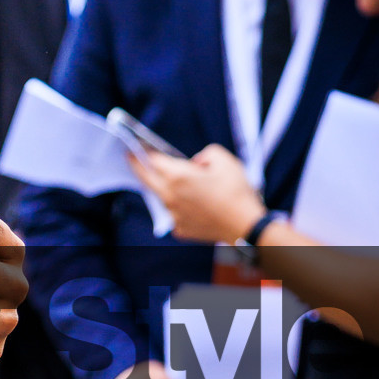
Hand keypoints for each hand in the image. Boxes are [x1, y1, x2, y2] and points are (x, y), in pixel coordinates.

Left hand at [130, 143, 263, 244]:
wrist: (245, 225)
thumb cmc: (236, 191)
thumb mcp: (224, 160)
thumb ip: (206, 154)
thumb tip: (197, 163)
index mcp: (177, 177)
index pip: (152, 161)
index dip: (144, 153)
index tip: (136, 148)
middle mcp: (169, 196)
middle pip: (147, 180)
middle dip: (138, 168)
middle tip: (133, 160)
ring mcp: (173, 215)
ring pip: (162, 197)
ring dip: (166, 189)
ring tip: (181, 183)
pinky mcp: (179, 229)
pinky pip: (175, 214)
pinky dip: (181, 207)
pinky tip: (196, 206)